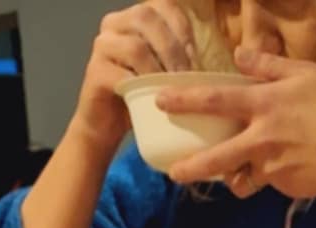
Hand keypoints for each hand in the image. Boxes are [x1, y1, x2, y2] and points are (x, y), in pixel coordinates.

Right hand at [74, 1, 197, 157]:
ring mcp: (103, 45)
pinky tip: (154, 101)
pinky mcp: (95, 72)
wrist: (107, 126)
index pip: (164, 4)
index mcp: (135, 16)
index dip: (183, 28)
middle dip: (172, 48)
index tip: (196, 59)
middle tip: (186, 78)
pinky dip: (142, 88)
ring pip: (135, 46)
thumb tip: (220, 58)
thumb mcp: (164, 70)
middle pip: (147, 18)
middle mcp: (115, 23)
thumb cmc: (140, 97)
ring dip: (159, 70)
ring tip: (172, 90)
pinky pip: (122, 74)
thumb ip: (181, 55)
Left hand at [161, 49, 315, 200]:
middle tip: (174, 173)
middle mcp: (263, 139)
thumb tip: (240, 55)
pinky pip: (267, 184)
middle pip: (217, 158)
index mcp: (265, 104)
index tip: (161, 101)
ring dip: (233, 178)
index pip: (216, 100)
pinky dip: (267, 178)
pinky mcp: (284, 187)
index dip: (185, 101)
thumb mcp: (307, 72)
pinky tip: (284, 168)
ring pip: (241, 178)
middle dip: (192, 167)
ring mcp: (273, 168)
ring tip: (234, 176)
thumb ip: (270, 66)